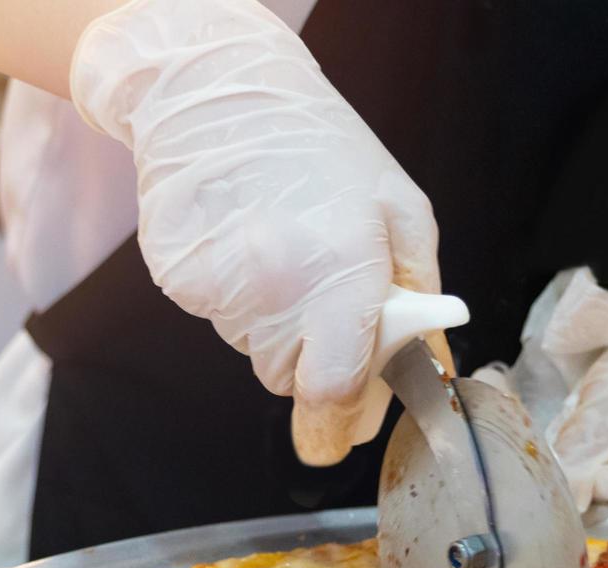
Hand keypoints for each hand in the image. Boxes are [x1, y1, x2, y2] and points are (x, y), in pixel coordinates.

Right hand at [70, 0, 439, 464]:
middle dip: (312, 356)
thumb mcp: (401, 210)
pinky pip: (218, 319)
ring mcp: (217, 290)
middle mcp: (272, 291)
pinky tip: (245, 248)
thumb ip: (418, 300)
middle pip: (290, 378)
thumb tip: (428, 368)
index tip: (339, 434)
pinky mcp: (179, 283)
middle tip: (319, 296)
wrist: (214, 93)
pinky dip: (237, 299)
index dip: (337, 423)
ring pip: (253, 348)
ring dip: (274, 322)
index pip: (331, 390)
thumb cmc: (318, 147)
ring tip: (280, 252)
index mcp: (338, 274)